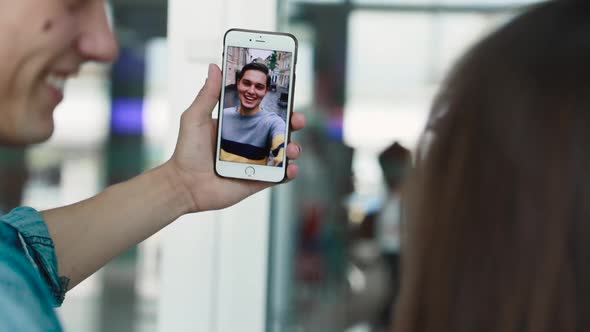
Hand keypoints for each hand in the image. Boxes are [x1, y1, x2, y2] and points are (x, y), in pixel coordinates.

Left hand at [166, 64, 304, 211]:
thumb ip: (208, 93)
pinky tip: (290, 168)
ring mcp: (255, 162)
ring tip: (291, 148)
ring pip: (282, 152)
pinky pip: (278, 176)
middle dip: (293, 123)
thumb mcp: (196, 117)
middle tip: (297, 119)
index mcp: (237, 126)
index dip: (278, 104)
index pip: (262, 111)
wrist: (184, 185)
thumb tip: (214, 67)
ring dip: (293, 148)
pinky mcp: (257, 180)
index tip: (288, 94)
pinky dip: (289, 172)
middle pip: (278, 130)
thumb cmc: (187, 151)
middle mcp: (249, 142)